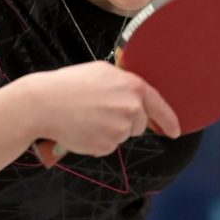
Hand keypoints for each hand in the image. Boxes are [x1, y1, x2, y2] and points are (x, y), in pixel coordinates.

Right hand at [30, 62, 179, 157]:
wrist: (44, 103)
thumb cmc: (69, 84)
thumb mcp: (102, 72)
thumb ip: (124, 84)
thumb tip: (136, 98)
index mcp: (132, 87)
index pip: (159, 106)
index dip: (169, 120)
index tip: (175, 131)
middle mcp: (131, 108)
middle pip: (139, 124)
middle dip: (125, 122)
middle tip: (99, 111)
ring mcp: (120, 129)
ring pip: (122, 135)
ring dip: (108, 131)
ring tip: (86, 117)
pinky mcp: (107, 145)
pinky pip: (107, 146)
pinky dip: (96, 141)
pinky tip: (82, 128)